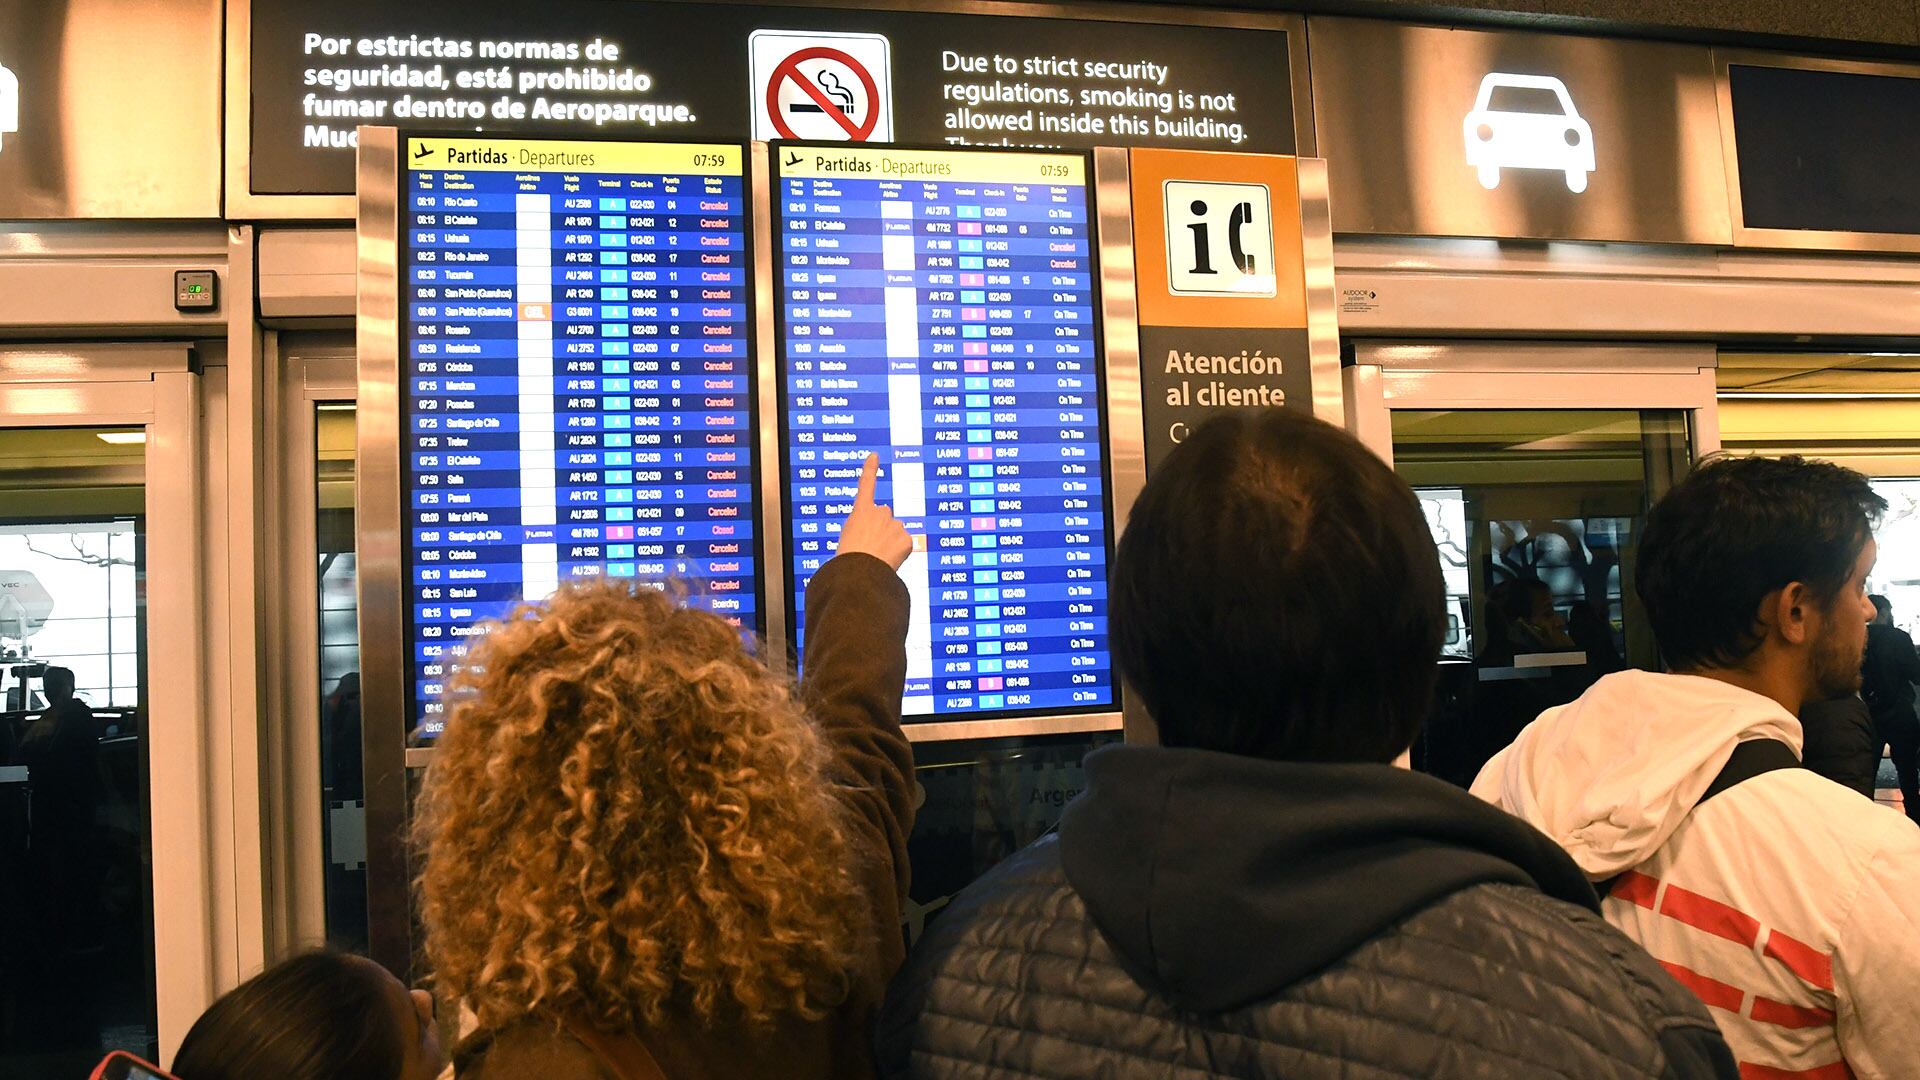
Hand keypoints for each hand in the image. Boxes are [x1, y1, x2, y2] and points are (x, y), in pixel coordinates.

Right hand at [836, 453, 912, 569]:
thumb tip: (872, 534)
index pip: (866, 484)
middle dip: (882, 530)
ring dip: (890, 543)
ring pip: (896, 533)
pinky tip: (888, 561)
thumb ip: (862, 526)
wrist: (860, 571)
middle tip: (871, 547)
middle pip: (885, 519)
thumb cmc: (849, 556)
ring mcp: (895, 524)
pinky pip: (904, 546)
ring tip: (878, 557)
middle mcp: (881, 512)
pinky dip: (899, 553)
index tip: (874, 455)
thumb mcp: (848, 535)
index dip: (870, 469)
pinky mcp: (906, 539)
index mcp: (862, 511)